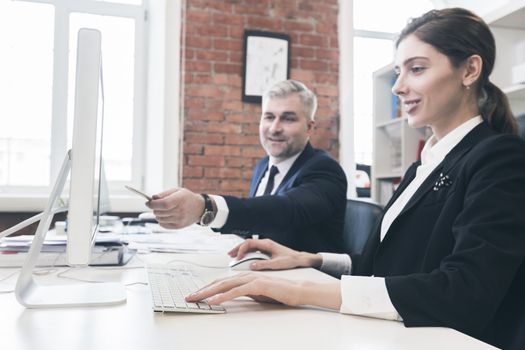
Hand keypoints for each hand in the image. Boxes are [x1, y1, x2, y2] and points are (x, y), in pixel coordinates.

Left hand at [146, 188, 203, 228]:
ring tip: (164, 210)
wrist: (199, 208)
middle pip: (159, 212)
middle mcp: (180, 211)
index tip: (148, 203)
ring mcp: (180, 220)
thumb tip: (152, 198)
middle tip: (157, 205)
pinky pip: (163, 225)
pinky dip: (161, 220)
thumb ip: (164, 194)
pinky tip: (167, 215)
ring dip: (158, 214)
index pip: (163, 204)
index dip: (153, 204)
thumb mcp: (177, 190)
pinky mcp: (179, 226)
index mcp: (180, 199)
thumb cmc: (186, 198)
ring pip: (160, 219)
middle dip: (154, 208)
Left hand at [185, 272, 341, 309]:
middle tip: (189, 297)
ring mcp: (251, 279)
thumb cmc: (279, 292)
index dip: (207, 288)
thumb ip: (245, 293)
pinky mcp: (257, 285)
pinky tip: (214, 301)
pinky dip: (223, 296)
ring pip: (224, 285)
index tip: (196, 295)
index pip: (221, 282)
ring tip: (196, 299)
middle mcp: (245, 275)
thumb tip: (233, 297)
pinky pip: (236, 291)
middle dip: (202, 290)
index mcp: (244, 277)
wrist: (296, 290)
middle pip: (219, 282)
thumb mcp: (257, 294)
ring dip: (208, 293)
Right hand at [229, 239, 321, 270]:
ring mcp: (265, 246)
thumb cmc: (290, 260)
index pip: (250, 243)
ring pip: (250, 246)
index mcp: (267, 244)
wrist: (299, 259)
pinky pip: (253, 250)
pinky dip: (246, 253)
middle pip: (247, 243)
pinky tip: (243, 258)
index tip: (238, 257)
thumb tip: (252, 266)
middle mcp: (265, 243)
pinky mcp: (266, 250)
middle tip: (230, 255)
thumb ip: (264, 265)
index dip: (242, 249)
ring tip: (233, 256)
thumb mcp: (277, 264)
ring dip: (241, 250)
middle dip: (238, 248)